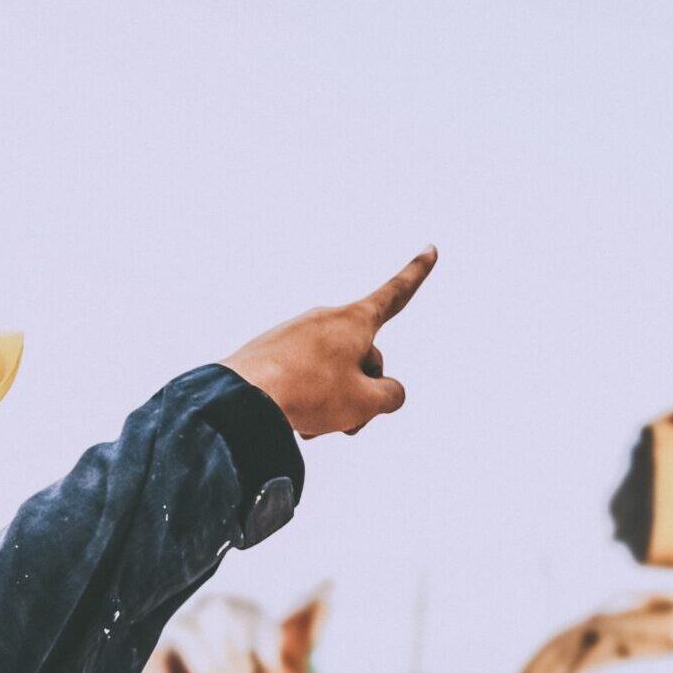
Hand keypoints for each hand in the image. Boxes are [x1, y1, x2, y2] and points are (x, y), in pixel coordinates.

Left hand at [221, 247, 437, 438]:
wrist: (242, 397)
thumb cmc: (310, 393)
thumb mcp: (366, 402)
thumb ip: (391, 395)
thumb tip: (386, 392)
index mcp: (355, 321)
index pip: (395, 295)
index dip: (416, 274)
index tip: (430, 248)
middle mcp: (326, 320)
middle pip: (365, 359)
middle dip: (365, 393)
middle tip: (349, 421)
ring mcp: (297, 333)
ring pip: (334, 373)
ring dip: (335, 403)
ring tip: (315, 424)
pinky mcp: (274, 350)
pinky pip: (305, 377)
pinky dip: (309, 400)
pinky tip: (294, 420)